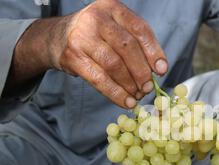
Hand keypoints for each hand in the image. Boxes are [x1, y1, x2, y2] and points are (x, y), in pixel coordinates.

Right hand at [48, 0, 167, 108]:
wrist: (56, 37)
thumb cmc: (96, 36)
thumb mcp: (115, 28)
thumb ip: (136, 44)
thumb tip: (158, 70)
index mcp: (112, 7)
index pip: (139, 29)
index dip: (153, 51)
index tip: (162, 70)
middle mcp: (96, 18)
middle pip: (127, 47)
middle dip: (141, 71)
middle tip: (148, 87)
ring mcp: (82, 37)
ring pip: (113, 65)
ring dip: (129, 84)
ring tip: (138, 95)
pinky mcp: (72, 57)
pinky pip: (99, 79)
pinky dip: (116, 94)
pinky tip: (126, 102)